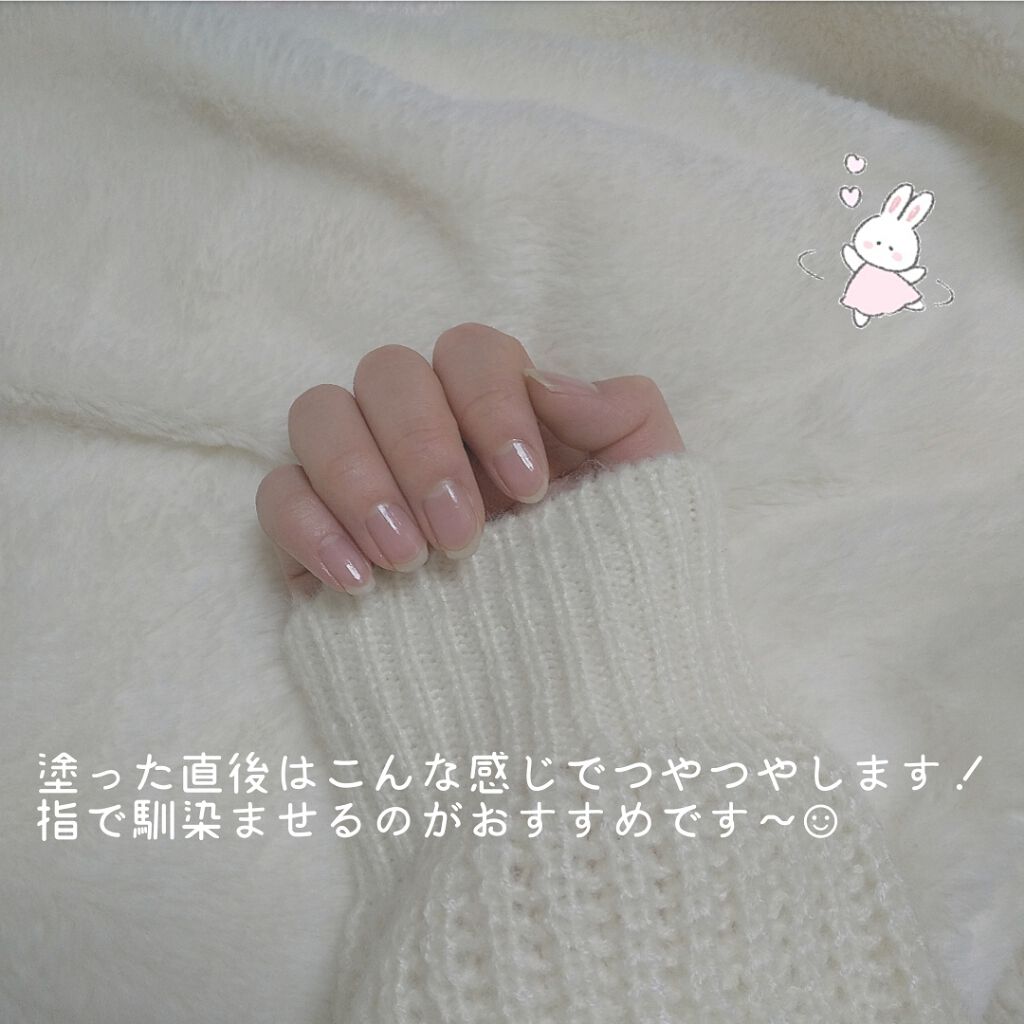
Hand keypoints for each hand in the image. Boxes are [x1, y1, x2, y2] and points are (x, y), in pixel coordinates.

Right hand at [256, 322, 683, 595]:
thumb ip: (624, 416)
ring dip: (360, 479)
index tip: (529, 491)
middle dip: (423, 448)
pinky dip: (308, 526)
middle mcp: (427, 435)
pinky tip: (361, 583)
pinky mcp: (318, 541)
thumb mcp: (649, 501)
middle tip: (463, 538)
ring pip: (319, 414)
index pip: (468, 351)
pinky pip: (277, 496)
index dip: (488, 403)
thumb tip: (546, 379)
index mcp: (500, 414)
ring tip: (411, 561)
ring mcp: (368, 484)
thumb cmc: (615, 593)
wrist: (571, 705)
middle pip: (386, 371)